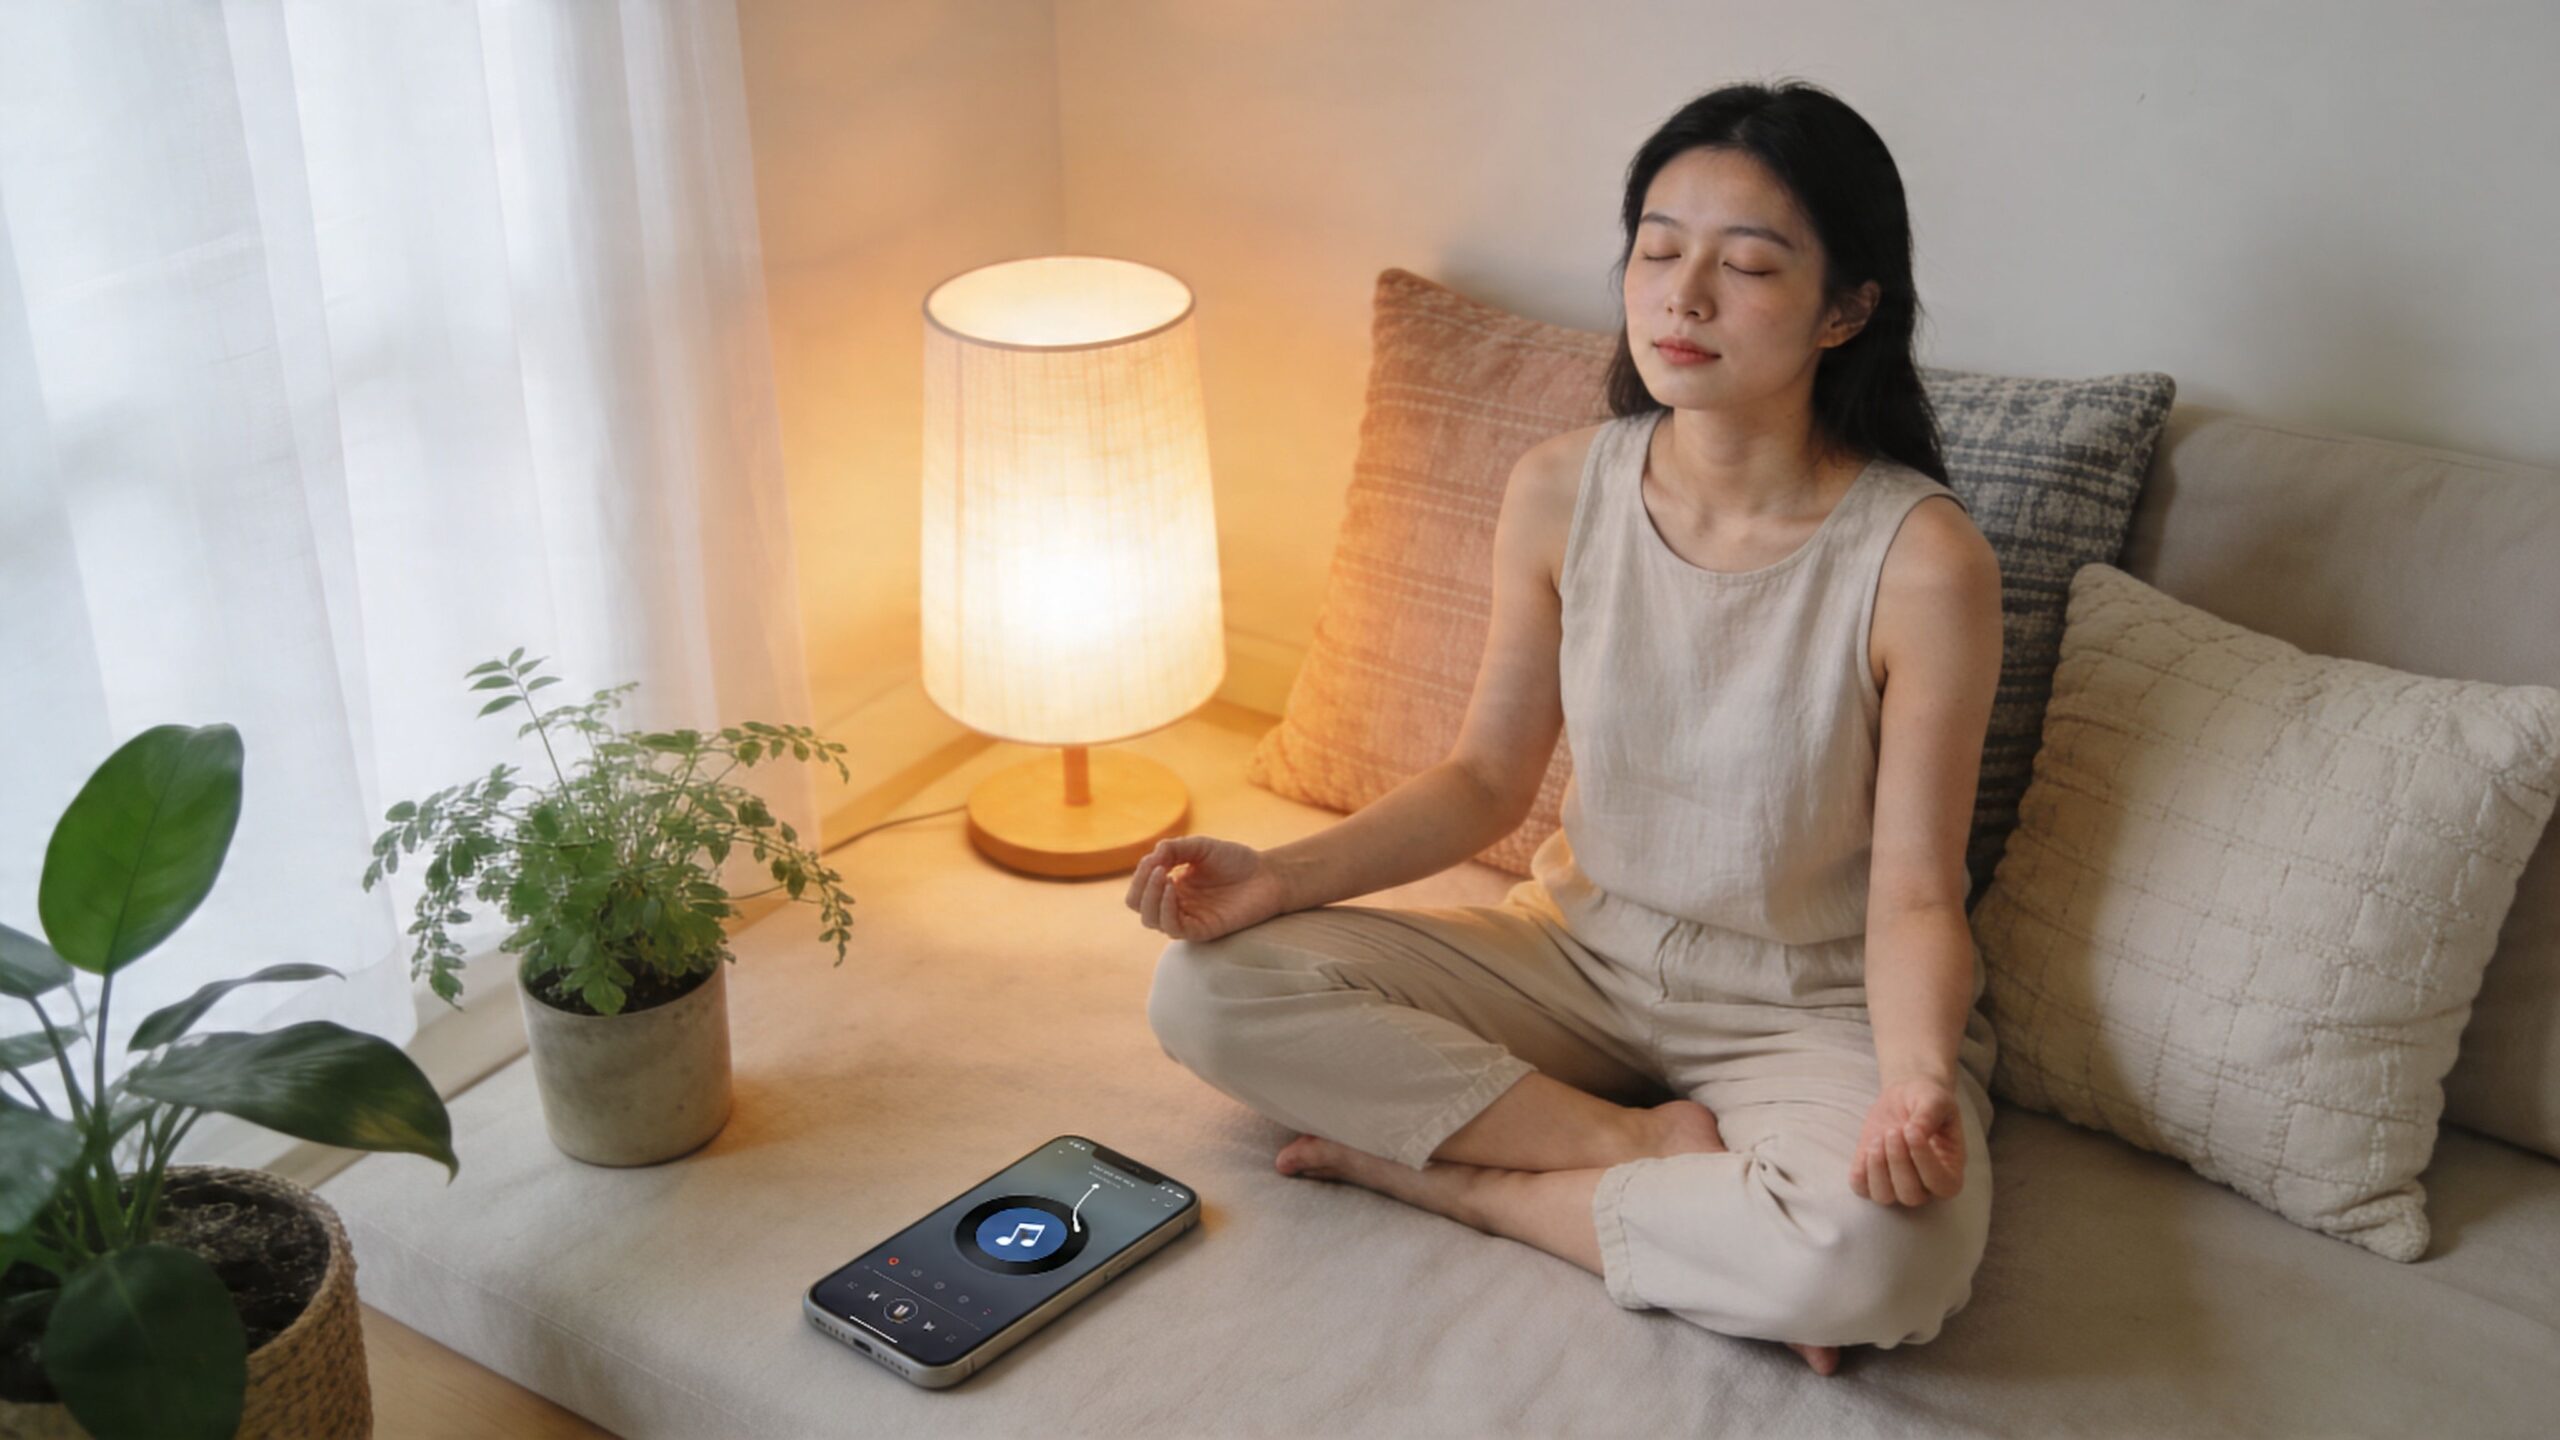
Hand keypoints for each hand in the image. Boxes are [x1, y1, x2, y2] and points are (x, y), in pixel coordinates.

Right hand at [1123, 835, 1290, 942]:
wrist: (1268, 874)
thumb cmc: (1236, 860)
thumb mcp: (1201, 847)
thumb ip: (1174, 848)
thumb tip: (1151, 857)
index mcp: (1173, 886)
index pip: (1140, 889)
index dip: (1140, 874)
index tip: (1155, 857)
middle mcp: (1176, 905)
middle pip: (1138, 906)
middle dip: (1140, 886)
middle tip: (1156, 869)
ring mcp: (1188, 918)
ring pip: (1151, 920)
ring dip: (1150, 897)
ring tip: (1164, 876)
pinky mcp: (1202, 930)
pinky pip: (1173, 929)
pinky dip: (1165, 909)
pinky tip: (1172, 889)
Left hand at [1849, 1076, 1965, 1206]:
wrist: (1904, 1097)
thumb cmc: (1927, 1101)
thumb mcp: (1935, 1100)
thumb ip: (1929, 1116)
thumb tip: (1916, 1133)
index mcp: (1950, 1171)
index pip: (1941, 1184)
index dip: (1924, 1160)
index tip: (1911, 1130)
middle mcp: (1925, 1186)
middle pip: (1911, 1195)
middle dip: (1898, 1161)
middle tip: (1893, 1131)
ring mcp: (1897, 1185)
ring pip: (1884, 1196)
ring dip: (1877, 1168)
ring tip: (1878, 1139)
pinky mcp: (1872, 1177)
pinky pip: (1861, 1188)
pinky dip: (1861, 1170)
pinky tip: (1868, 1146)